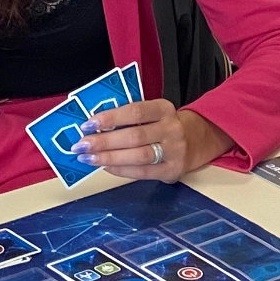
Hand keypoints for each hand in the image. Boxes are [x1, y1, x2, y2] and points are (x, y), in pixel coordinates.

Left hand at [80, 100, 232, 183]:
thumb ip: (130, 117)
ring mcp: (174, 151)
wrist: (198, 140)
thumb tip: (94, 126)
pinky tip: (105, 167)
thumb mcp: (154, 113)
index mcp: (164, 108)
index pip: (135, 111)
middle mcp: (171, 129)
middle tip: (81, 145)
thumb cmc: (165, 124)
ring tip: (88, 158)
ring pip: (138, 156)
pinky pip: (142, 172)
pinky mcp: (173, 170)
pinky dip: (121, 170)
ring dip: (109, 158)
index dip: (110, 117)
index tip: (88, 123)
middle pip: (134, 136)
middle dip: (104, 141)